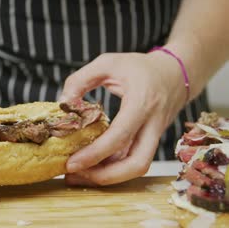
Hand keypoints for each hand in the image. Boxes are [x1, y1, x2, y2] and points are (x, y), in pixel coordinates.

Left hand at [60, 52, 186, 185]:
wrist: (176, 73)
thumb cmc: (140, 67)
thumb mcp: (107, 63)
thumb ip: (80, 80)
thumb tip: (63, 104)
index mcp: (142, 102)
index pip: (121, 135)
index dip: (95, 153)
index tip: (72, 162)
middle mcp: (153, 123)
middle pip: (137, 163)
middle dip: (105, 176)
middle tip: (75, 175)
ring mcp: (154, 135)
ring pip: (137, 167)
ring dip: (108, 177)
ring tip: (79, 175)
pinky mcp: (150, 141)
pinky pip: (133, 160)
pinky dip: (113, 167)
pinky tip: (91, 166)